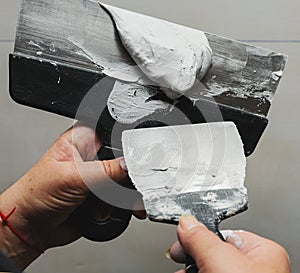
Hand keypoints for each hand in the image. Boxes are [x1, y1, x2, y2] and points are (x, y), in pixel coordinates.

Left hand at [0, 124, 145, 268]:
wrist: (31, 228)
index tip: (135, 162)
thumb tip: (132, 166)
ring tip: (113, 203)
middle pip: (125, 159)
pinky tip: (109, 211)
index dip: (127, 146)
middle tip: (127, 187)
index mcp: (84, 138)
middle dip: (129, 176)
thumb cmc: (36, 194)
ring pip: (126, 180)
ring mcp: (99, 176)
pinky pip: (122, 197)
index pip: (115, 134)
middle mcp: (93, 155)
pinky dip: (121, 206)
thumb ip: (106, 170)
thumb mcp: (73, 177)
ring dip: (125, 195)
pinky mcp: (103, 194)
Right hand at [169, 215, 289, 272]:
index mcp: (263, 253)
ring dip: (189, 266)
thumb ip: (201, 237)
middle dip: (191, 252)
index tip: (182, 234)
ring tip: (180, 269)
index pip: (224, 232)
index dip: (200, 233)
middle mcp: (254, 269)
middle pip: (212, 250)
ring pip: (206, 266)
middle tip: (178, 254)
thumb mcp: (220, 258)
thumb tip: (186, 222)